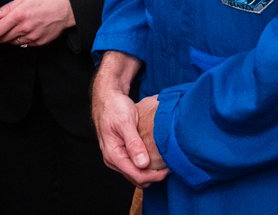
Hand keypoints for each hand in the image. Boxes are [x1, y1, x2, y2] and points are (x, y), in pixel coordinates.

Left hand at [0, 0, 73, 47]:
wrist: (65, 9)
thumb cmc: (45, 1)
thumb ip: (7, 7)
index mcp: (19, 15)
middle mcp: (24, 28)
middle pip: (3, 38)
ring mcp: (32, 37)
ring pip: (13, 42)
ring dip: (7, 38)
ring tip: (8, 31)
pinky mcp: (38, 42)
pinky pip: (24, 44)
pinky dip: (20, 40)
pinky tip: (22, 32)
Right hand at [91, 52, 167, 188]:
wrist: (107, 98)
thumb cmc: (115, 107)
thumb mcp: (125, 122)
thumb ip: (133, 144)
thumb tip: (143, 164)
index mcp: (113, 154)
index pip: (136, 176)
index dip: (154, 176)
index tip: (168, 168)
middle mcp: (113, 159)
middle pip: (137, 179)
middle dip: (154, 176)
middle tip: (169, 165)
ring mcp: (116, 158)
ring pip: (136, 175)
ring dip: (150, 172)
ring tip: (164, 162)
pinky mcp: (121, 153)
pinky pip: (135, 167)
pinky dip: (146, 166)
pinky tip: (155, 157)